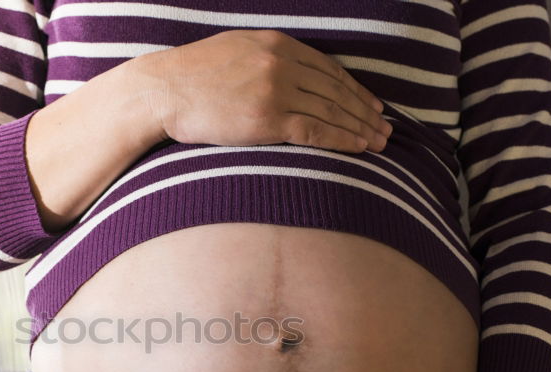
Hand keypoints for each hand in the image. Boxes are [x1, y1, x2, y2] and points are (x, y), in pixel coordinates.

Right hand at [138, 29, 392, 151]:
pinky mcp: (267, 119)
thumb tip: (288, 75)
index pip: (328, 68)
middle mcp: (282, 64)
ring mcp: (276, 91)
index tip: (372, 105)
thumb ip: (266, 59)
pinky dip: (342, 140)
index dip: (355, 89)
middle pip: (336, 90)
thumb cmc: (192, 77)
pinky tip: (358, 148)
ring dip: (360, 128)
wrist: (163, 90)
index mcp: (277, 44)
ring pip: (331, 111)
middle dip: (365, 111)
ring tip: (380, 143)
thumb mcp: (235, 52)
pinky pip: (315, 130)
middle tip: (386, 128)